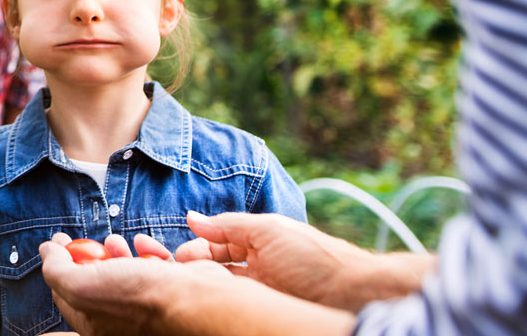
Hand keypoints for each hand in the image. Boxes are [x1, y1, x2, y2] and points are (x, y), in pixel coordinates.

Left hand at [41, 232, 232, 335]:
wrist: (196, 301)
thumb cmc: (141, 299)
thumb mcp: (80, 285)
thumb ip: (57, 270)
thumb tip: (47, 251)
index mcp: (94, 325)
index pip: (65, 294)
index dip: (58, 264)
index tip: (58, 242)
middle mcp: (120, 320)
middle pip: (95, 283)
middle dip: (88, 256)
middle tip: (85, 240)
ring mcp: (147, 306)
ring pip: (125, 273)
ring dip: (116, 251)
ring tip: (115, 241)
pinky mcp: (170, 290)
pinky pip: (154, 267)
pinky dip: (147, 252)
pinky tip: (144, 244)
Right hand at [173, 210, 378, 310]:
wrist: (352, 293)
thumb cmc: (315, 257)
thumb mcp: (268, 230)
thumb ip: (228, 225)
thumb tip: (192, 217)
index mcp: (258, 241)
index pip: (217, 244)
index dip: (196, 248)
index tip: (177, 256)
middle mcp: (257, 265)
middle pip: (215, 266)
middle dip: (192, 267)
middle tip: (174, 274)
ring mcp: (261, 290)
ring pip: (221, 286)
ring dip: (201, 283)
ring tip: (185, 287)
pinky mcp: (265, 309)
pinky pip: (235, 305)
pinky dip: (218, 301)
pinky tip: (204, 300)